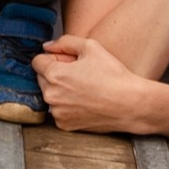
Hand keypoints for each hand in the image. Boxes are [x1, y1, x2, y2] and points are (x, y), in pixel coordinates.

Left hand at [31, 33, 152, 133]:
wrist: (131, 104)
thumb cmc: (114, 75)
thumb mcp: (91, 47)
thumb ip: (64, 42)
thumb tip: (47, 46)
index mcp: (55, 75)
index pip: (37, 61)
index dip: (52, 58)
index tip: (67, 61)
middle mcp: (51, 96)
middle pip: (41, 79)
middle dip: (55, 74)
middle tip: (79, 74)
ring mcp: (58, 113)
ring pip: (50, 96)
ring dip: (60, 91)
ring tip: (84, 88)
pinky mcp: (65, 125)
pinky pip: (59, 111)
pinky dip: (67, 106)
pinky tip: (85, 101)